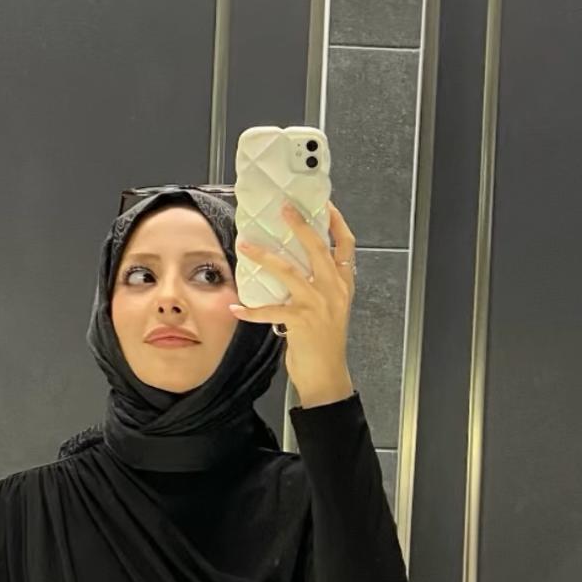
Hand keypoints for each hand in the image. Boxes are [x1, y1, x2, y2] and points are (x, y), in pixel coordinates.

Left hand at [231, 200, 356, 406]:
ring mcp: (318, 305)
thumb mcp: (331, 310)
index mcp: (343, 285)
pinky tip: (236, 307)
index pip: (346, 246)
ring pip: (289, 271)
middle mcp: (334, 291)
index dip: (336, 223)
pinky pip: (271, 310)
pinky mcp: (301, 322)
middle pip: (318, 249)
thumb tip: (296, 266)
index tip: (323, 204)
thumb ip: (320, 287)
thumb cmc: (326, 344)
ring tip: (246, 245)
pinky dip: (251, 310)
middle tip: (284, 209)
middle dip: (300, 226)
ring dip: (264, 257)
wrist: (327, 377)